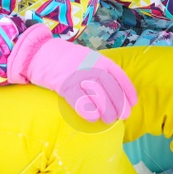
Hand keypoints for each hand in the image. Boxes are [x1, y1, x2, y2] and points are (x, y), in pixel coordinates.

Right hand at [8, 30, 136, 122]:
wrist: (39, 52)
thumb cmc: (64, 60)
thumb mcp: (86, 60)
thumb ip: (98, 71)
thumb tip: (112, 91)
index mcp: (99, 59)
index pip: (118, 75)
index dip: (127, 90)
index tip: (133, 103)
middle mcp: (91, 66)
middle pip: (109, 87)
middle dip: (118, 103)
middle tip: (122, 116)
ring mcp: (78, 74)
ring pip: (97, 94)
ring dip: (105, 108)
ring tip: (110, 120)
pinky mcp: (64, 83)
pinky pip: (78, 98)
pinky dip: (86, 109)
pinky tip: (92, 118)